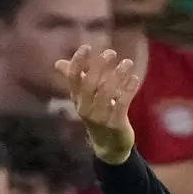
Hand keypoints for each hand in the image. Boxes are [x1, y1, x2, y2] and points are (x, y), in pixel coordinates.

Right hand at [55, 46, 142, 164]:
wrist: (109, 146)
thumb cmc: (98, 115)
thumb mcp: (85, 99)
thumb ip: (76, 80)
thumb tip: (58, 63)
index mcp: (77, 99)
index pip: (73, 78)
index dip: (77, 62)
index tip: (86, 47)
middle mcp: (85, 108)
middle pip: (90, 83)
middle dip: (99, 66)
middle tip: (111, 52)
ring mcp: (99, 117)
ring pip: (107, 92)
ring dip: (118, 75)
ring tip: (127, 63)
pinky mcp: (115, 124)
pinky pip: (121, 104)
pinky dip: (128, 90)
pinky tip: (134, 79)